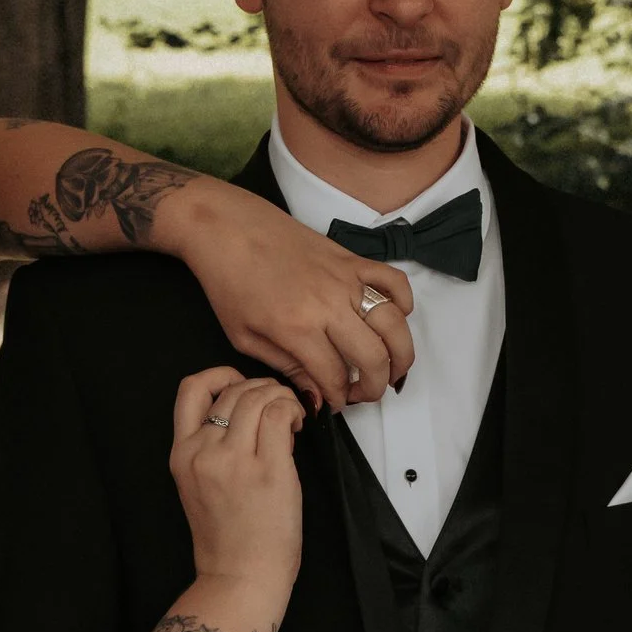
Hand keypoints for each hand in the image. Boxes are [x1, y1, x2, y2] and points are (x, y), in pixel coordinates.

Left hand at [168, 183, 415, 409]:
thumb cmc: (229, 281)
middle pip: (373, 356)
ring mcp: (345, 279)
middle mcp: (328, 304)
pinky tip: (394, 318)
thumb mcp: (244, 336)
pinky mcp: (351, 259)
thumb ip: (285, 367)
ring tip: (391, 368)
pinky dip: (404, 302)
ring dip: (400, 353)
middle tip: (366, 393)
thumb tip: (316, 395)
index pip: (336, 376)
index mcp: (297, 328)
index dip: (340, 398)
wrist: (227, 229)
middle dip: (375, 386)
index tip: (336, 402)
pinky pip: (394, 281)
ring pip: (394, 323)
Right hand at [168, 367, 305, 590]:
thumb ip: (216, 447)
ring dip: (281, 396)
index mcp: (182, 454)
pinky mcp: (268, 470)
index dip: (219, 375)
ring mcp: (234, 460)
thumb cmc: (229, 539)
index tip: (239, 386)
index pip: (191, 389)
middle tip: (278, 406)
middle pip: (232, 389)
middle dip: (262, 388)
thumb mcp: (202, 485)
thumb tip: (255, 415)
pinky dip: (293, 410)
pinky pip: (280, 415)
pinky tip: (298, 426)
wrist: (240, 577)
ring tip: (291, 417)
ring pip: (258, 396)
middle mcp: (203, 452)